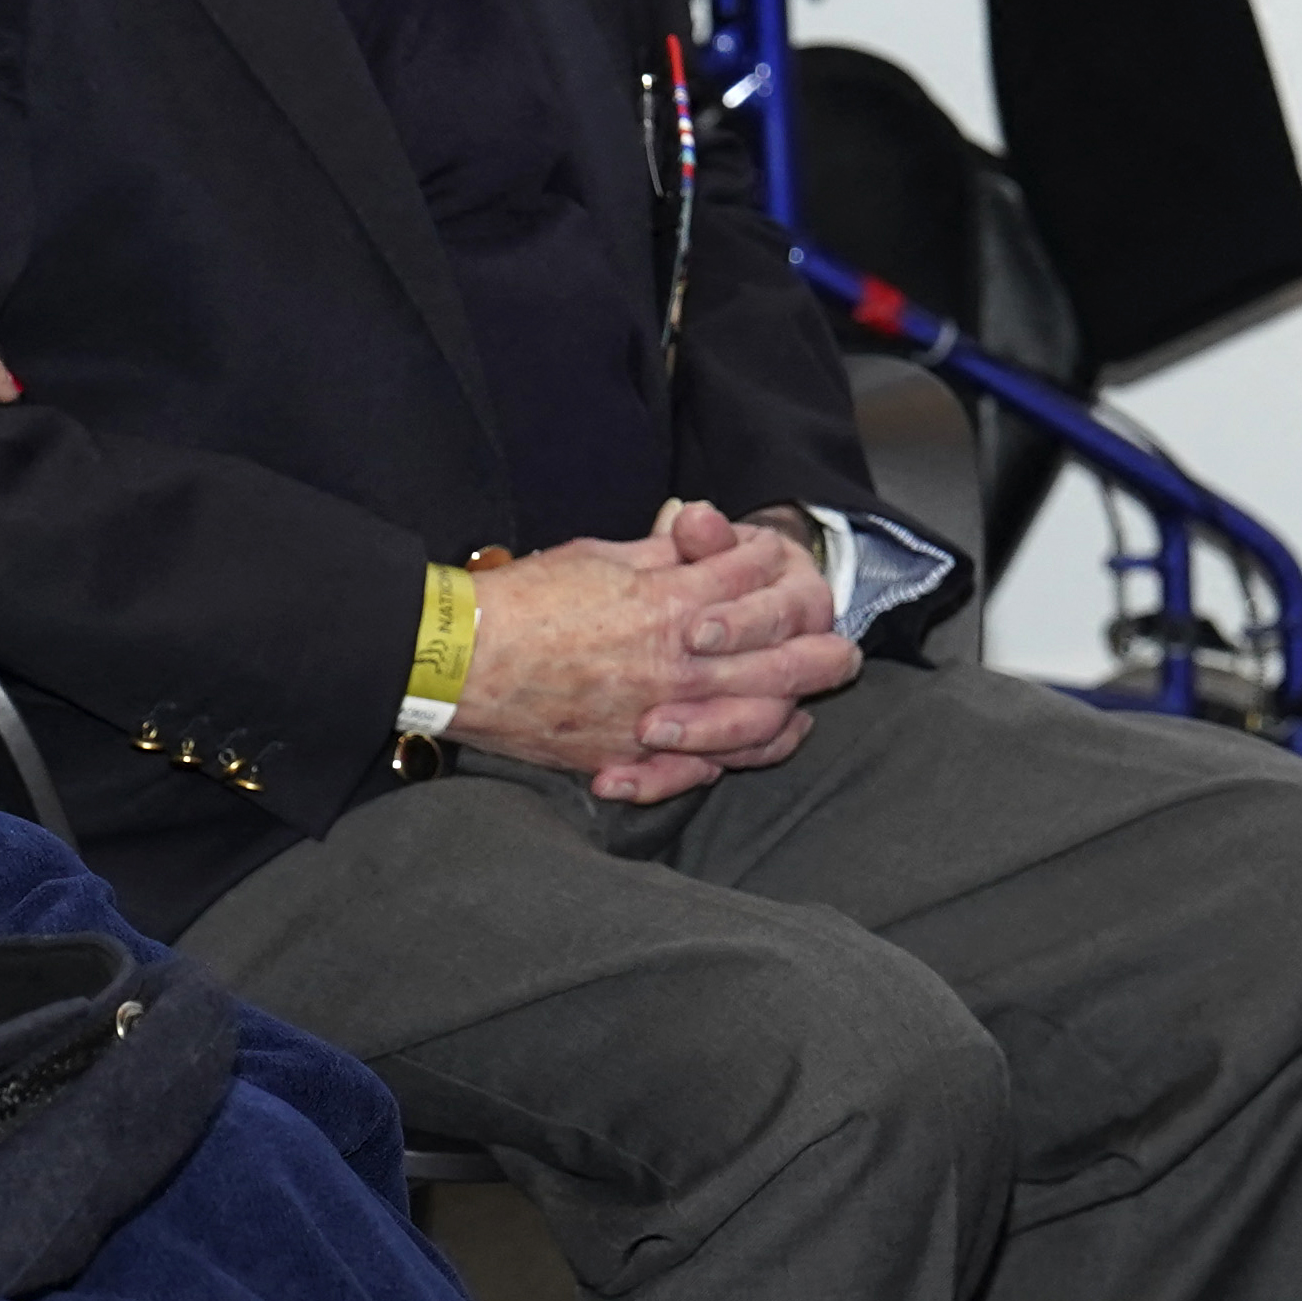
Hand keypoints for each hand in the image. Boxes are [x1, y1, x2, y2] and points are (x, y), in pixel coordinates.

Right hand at [452, 501, 856, 801]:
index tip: (781, 562)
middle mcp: (677, 664)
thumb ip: (660, 553)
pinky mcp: (635, 756)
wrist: (458, 662)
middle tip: (843, 647)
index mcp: (670, 604)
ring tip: (813, 698)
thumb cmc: (523, 602)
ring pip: (761, 719)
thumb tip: (698, 533)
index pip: (754, 581)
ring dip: (796, 706)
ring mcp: (660, 717)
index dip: (774, 566)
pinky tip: (764, 742)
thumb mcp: (598, 557)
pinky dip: (745, 754)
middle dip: (822, 647)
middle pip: (784, 658)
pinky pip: (710, 767)